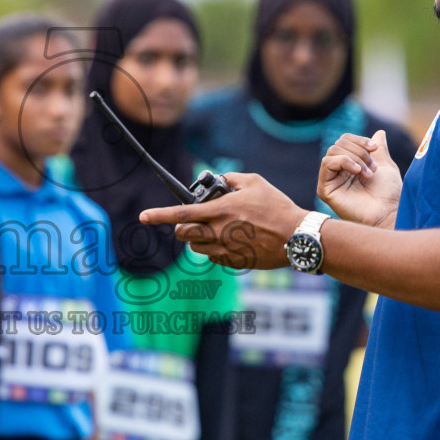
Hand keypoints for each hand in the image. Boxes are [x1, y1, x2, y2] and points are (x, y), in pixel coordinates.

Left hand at [137, 173, 305, 269]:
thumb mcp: (255, 182)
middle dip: (182, 225)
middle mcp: (219, 232)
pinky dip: (215, 248)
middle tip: (196, 219)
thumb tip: (216, 180)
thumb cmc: (277, 207)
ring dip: (198, 238)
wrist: (296, 237)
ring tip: (218, 228)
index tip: (143, 216)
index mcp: (221, 210)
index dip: (158, 215)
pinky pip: (212, 257)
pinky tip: (233, 239)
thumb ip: (230, 178)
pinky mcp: (232, 262)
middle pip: (183, 233)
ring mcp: (225, 249)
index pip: (181, 213)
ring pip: (195, 247)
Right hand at [319, 131, 402, 228]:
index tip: (375, 148)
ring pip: (333, 151)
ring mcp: (331, 180)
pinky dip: (343, 162)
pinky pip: (326, 164)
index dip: (359, 140)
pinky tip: (357, 171)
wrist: (388, 213)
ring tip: (368, 173)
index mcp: (350, 165)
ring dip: (354, 158)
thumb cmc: (389, 194)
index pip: (345, 140)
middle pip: (339, 144)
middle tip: (373, 167)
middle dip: (359, 151)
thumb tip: (379, 132)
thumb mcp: (385, 165)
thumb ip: (379, 149)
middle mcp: (338, 172)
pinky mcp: (325, 189)